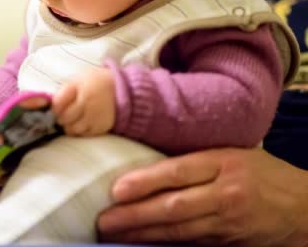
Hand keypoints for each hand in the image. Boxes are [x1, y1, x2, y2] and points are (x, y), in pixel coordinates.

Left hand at [51, 68, 115, 135]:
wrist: (121, 89)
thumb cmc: (95, 83)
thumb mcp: (79, 79)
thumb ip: (64, 90)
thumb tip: (48, 104)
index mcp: (79, 87)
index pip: (57, 103)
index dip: (54, 107)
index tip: (56, 108)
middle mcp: (87, 102)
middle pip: (64, 118)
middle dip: (60, 118)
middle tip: (62, 116)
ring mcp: (95, 116)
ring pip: (72, 129)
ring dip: (68, 126)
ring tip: (72, 120)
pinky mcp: (101, 126)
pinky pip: (84, 134)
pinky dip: (79, 131)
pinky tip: (82, 123)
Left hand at [97, 148, 307, 245]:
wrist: (303, 207)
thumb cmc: (262, 172)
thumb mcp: (233, 152)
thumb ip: (196, 160)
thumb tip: (148, 166)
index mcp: (225, 163)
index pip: (178, 172)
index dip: (146, 182)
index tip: (116, 189)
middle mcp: (226, 193)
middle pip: (173, 206)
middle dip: (134, 215)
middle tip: (103, 221)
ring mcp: (228, 221)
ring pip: (178, 230)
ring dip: (142, 234)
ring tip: (113, 234)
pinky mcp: (228, 241)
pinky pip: (190, 242)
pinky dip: (163, 243)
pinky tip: (141, 243)